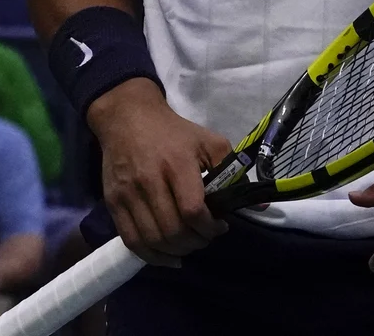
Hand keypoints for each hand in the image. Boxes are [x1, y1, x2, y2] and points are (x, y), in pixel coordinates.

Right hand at [87, 79, 230, 265]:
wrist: (127, 118)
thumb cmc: (173, 132)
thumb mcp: (208, 141)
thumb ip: (233, 172)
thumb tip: (259, 206)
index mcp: (177, 164)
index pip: (192, 210)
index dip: (209, 228)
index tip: (220, 226)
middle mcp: (149, 181)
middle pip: (173, 231)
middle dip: (196, 242)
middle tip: (205, 236)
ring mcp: (128, 194)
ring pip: (153, 240)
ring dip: (176, 251)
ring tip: (188, 244)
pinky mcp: (113, 202)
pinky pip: (132, 241)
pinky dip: (151, 256)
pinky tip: (167, 256)